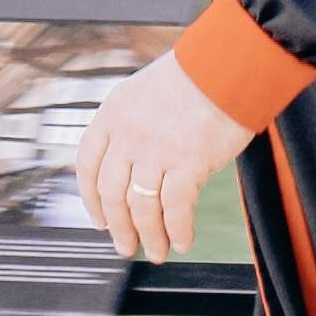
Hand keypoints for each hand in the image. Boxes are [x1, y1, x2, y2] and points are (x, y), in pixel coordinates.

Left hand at [75, 52, 251, 266]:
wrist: (228, 64)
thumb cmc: (197, 73)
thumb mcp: (146, 91)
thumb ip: (132, 124)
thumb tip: (133, 165)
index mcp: (112, 114)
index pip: (87, 166)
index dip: (90, 200)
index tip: (98, 220)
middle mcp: (128, 134)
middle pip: (112, 194)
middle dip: (119, 228)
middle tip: (125, 246)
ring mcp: (156, 150)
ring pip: (142, 207)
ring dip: (149, 236)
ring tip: (157, 251)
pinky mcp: (188, 162)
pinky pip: (175, 209)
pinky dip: (178, 230)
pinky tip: (183, 240)